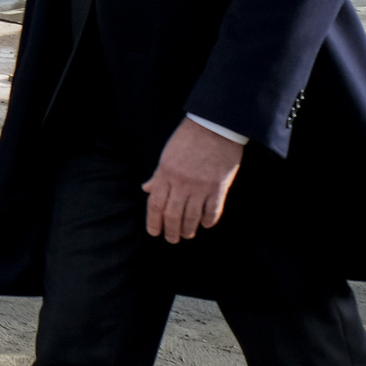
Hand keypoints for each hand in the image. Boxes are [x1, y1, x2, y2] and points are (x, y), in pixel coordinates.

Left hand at [141, 119, 243, 242]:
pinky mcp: (219, 187)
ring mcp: (201, 186)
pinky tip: (205, 224)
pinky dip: (208, 221)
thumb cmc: (188, 138)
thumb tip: (147, 189)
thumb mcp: (167, 155)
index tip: (154, 232)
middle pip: (173, 215)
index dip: (154, 222)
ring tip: (187, 234)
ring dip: (188, 229)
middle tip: (172, 239)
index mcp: (165, 174)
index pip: (155, 204)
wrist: (215, 126)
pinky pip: (212, 211)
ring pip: (191, 217)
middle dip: (171, 231)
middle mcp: (181, 183)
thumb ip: (158, 175)